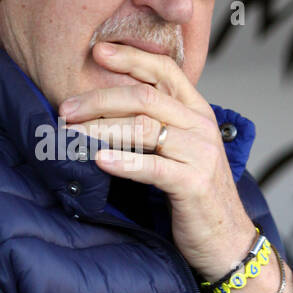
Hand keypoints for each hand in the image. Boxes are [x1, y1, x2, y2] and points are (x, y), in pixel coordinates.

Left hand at [59, 41, 253, 281]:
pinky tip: (99, 160)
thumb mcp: (179, 150)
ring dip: (101, 129)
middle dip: (100, 99)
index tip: (97, 52)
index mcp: (197, 111)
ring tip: (71, 134)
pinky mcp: (194, 184)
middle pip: (145, 97)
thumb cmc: (194, 195)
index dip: (130, 57)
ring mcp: (200, 154)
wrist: (226, 241)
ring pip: (143, 129)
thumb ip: (155, 126)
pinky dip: (123, 162)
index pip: (164, 69)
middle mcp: (201, 126)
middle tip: (66, 108)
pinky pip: (153, 167)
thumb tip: (105, 111)